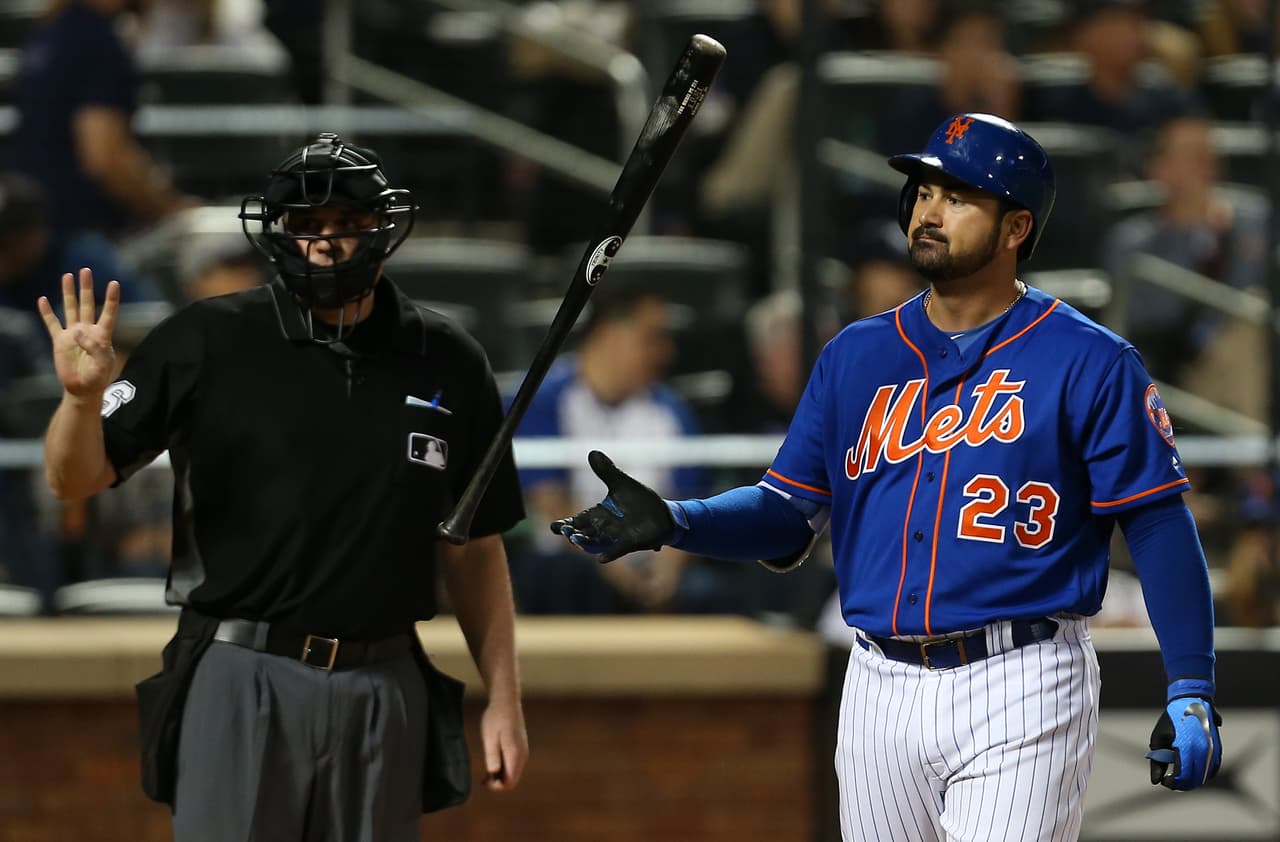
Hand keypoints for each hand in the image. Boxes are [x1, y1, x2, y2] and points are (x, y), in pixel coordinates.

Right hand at [37, 269, 119, 401]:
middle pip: (87, 304)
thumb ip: (94, 347)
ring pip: (70, 308)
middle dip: (86, 287)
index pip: (109, 313)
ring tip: (67, 275)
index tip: (114, 283)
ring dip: (68, 293)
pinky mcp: (60, 341)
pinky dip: (47, 312)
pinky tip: (42, 300)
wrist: (82, 388)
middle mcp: (88, 330)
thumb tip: (77, 332)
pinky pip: (52, 323)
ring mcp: (73, 334)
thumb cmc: (97, 377)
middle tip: (85, 270)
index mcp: (102, 335)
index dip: (111, 299)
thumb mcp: (102, 364)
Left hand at [479, 693, 526, 792]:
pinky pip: (514, 765)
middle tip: (483, 778)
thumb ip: (492, 756)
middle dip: (498, 783)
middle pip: (512, 780)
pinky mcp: (520, 747)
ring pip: (513, 773)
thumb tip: (493, 774)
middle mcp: (522, 755)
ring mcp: (523, 751)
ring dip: (501, 776)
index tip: (484, 781)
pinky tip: (493, 762)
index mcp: (514, 754)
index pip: (509, 782)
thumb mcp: (489, 737)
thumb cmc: (495, 718)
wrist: (506, 701)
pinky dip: (504, 768)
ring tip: (486, 772)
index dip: (497, 787)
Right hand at [549, 450, 675, 562]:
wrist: (663, 514)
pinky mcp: (632, 543)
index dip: (564, 525)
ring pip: (596, 543)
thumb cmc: (640, 501)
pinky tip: (601, 559)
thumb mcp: (622, 483)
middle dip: (573, 534)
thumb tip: (593, 452)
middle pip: (583, 534)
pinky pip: (618, 549)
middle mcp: (604, 528)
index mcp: (598, 514)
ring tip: (575, 541)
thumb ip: (607, 471)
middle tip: (565, 532)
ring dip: (586, 543)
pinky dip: (610, 553)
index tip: (554, 527)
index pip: (576, 521)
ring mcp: (617, 537)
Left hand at [1146, 690, 1221, 790]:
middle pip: (1195, 780)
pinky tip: (1194, 775)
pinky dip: (1204, 775)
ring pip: (1206, 777)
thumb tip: (1156, 782)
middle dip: (1182, 785)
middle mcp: (1203, 751)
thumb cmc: (1171, 719)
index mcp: (1187, 747)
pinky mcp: (1218, 749)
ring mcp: (1213, 750)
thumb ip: (1157, 762)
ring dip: (1193, 782)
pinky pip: (1213, 769)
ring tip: (1180, 779)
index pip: (1182, 776)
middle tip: (1170, 782)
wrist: (1191, 700)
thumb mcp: (1158, 738)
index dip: (1172, 783)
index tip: (1164, 781)